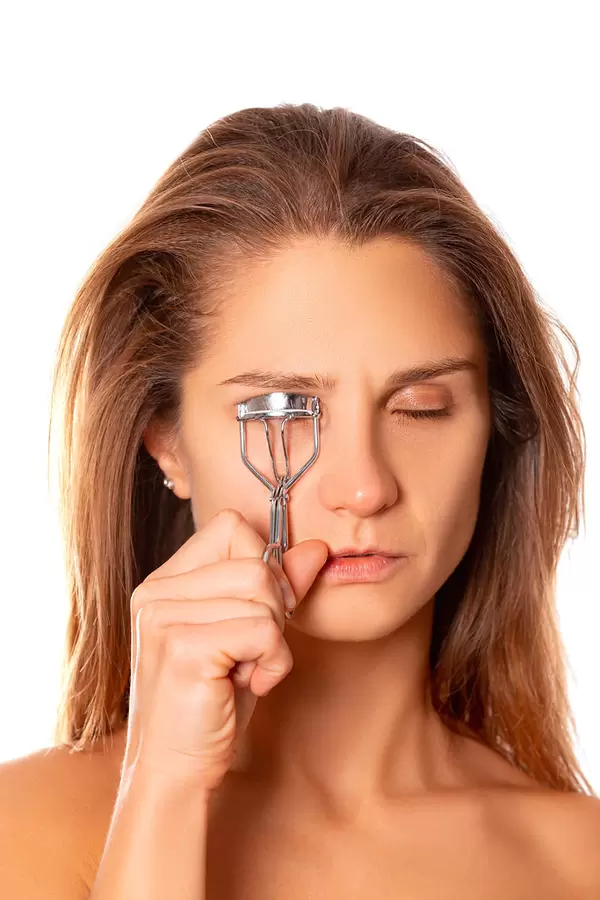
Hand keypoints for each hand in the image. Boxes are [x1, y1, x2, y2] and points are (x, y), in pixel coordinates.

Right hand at [122, 508, 327, 790]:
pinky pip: (263, 629)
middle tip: (252, 653)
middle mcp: (155, 591)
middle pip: (255, 561)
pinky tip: (248, 685)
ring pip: (263, 592)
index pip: (230, 527)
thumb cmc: (212, 704)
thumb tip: (317, 547)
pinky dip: (273, 662)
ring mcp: (163, 617)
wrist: (176, 772)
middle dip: (274, 610)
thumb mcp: (250, 637)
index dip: (263, 563)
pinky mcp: (182, 647)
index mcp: (165, 581)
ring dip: (275, 640)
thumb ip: (279, 588)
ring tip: (247, 671)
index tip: (262, 611)